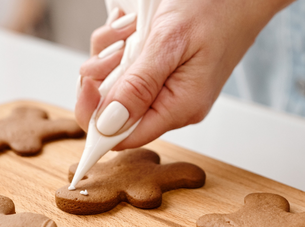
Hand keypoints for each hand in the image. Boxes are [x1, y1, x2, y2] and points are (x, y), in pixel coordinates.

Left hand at [75, 0, 293, 149]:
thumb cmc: (217, 11)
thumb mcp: (169, 44)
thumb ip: (139, 86)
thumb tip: (108, 123)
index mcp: (179, 107)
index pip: (124, 137)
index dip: (96, 118)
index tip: (87, 83)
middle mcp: (173, 105)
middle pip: (115, 111)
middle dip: (103, 76)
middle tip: (116, 45)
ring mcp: (169, 90)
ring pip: (118, 86)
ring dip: (112, 54)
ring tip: (131, 29)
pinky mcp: (164, 75)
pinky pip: (129, 70)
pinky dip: (122, 47)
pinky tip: (135, 28)